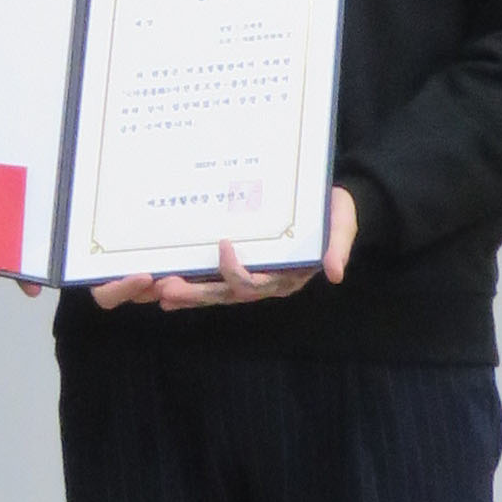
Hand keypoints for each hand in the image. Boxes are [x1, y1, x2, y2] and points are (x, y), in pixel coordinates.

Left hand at [98, 187, 357, 311]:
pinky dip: (192, 286)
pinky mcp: (240, 267)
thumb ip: (338, 246)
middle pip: (227, 294)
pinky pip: (213, 282)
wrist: (329, 207)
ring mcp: (251, 277)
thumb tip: (335, 271)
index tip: (223, 245)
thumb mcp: (341, 225)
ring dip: (188, 293)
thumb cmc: (333, 214)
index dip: (237, 271)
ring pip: (215, 292)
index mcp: (287, 276)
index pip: (256, 283)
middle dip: (197, 293)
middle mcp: (266, 283)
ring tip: (159, 291)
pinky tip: (165, 290)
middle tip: (166, 288)